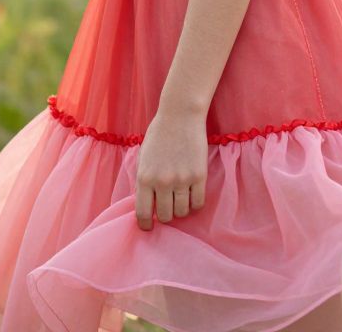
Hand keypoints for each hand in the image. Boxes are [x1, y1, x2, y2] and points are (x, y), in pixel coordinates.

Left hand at [134, 109, 207, 230]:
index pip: (142, 214)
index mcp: (144, 178)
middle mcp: (162, 182)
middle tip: (168, 207)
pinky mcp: (199, 176)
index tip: (149, 227)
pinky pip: (198, 203)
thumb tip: (146, 204)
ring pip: (182, 212)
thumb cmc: (159, 134)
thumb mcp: (143, 157)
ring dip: (181, 209)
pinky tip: (192, 195)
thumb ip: (143, 180)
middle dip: (165, 215)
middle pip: (165, 216)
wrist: (180, 115)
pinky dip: (195, 204)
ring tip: (180, 199)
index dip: (145, 225)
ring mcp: (182, 180)